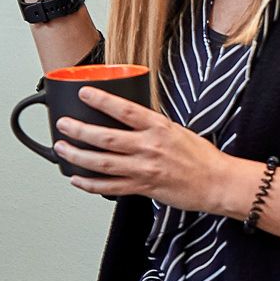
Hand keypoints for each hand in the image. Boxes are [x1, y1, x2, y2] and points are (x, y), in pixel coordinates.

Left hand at [56, 88, 247, 215]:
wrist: (217, 182)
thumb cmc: (201, 157)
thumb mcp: (177, 130)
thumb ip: (152, 125)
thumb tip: (130, 119)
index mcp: (158, 127)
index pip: (125, 110)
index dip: (102, 101)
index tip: (85, 93)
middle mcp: (149, 147)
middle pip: (105, 137)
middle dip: (79, 130)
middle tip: (63, 124)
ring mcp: (144, 169)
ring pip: (102, 162)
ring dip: (78, 155)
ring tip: (62, 148)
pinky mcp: (143, 187)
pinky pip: (110, 187)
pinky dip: (90, 184)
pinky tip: (77, 179)